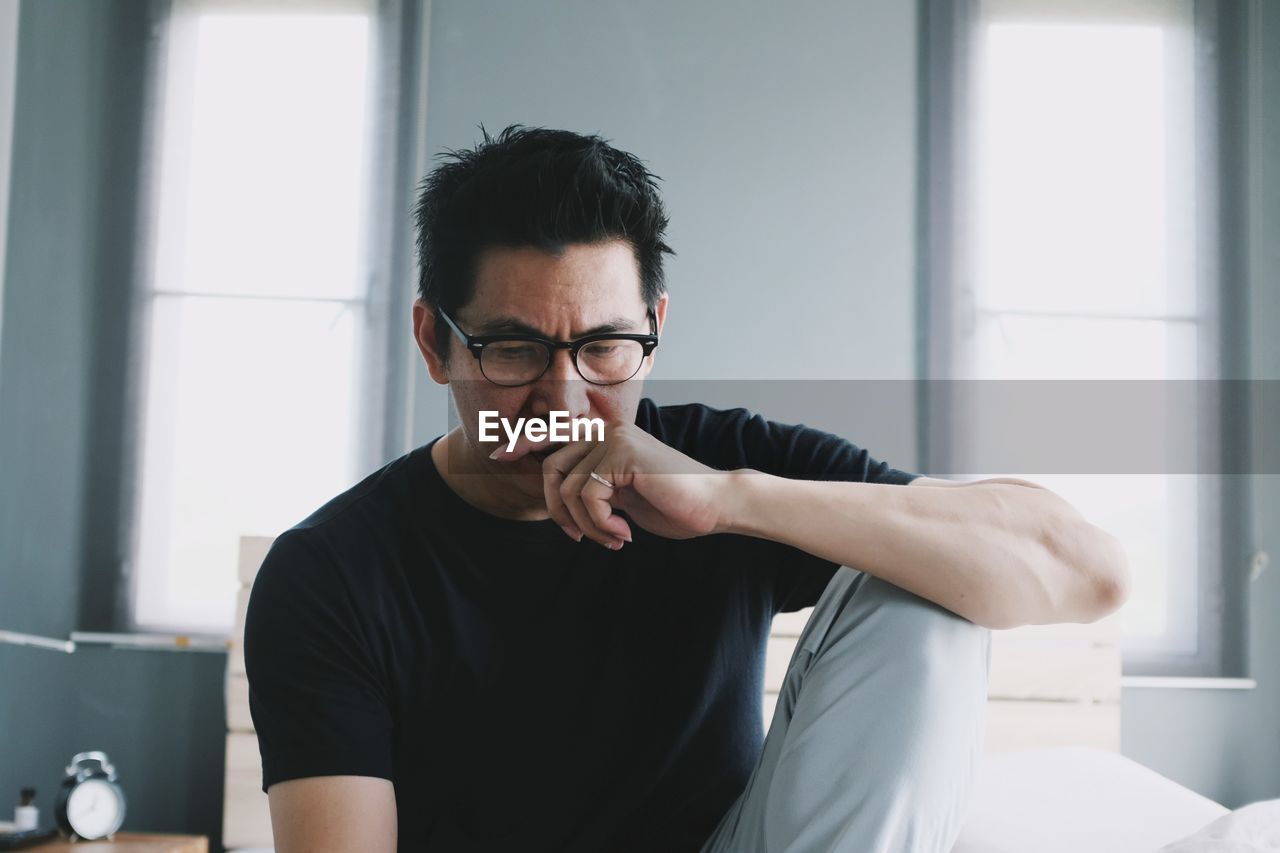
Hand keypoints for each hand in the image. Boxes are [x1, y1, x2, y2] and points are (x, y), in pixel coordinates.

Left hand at [488, 422, 729, 547]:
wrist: (713, 505)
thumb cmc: (672, 504)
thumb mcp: (622, 494)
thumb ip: (593, 486)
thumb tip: (556, 497)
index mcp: (605, 437)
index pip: (553, 434)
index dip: (522, 442)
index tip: (497, 456)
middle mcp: (607, 430)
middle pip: (551, 467)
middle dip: (557, 510)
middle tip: (578, 536)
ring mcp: (614, 439)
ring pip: (569, 488)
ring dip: (587, 525)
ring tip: (612, 539)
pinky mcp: (622, 454)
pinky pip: (588, 495)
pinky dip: (601, 524)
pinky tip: (624, 534)